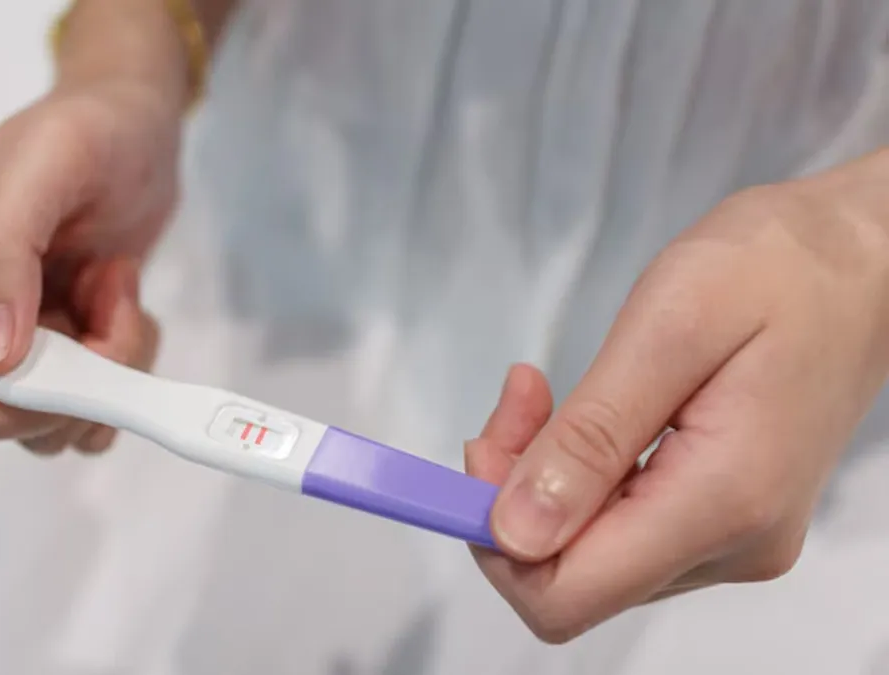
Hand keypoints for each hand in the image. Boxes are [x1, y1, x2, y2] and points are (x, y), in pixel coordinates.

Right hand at [0, 78, 178, 453]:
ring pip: (58, 422)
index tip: (72, 359)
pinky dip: (129, 364)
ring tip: (116, 290)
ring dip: (112, 372)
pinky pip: (97, 402)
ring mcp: (19, 336)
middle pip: (5, 423)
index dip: (10, 410)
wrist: (134, 121)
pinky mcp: (65, 342)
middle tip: (110, 308)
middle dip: (78, 387)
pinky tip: (125, 299)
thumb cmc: (91, 130)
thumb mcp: (45, 162)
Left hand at [466, 152, 888, 641]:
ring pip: (588, 552)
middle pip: (569, 577)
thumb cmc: (776, 269)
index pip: (567, 596)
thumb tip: (515, 534)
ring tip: (541, 393)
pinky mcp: (723, 518)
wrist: (863, 263)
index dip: (493, 539)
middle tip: (518, 398)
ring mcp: (731, 539)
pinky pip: (620, 526)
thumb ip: (592, 438)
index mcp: (721, 503)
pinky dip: (578, 478)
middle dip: (512, 496)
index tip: (482, 446)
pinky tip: (579, 416)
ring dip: (541, 481)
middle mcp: (730, 546)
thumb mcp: (670, 328)